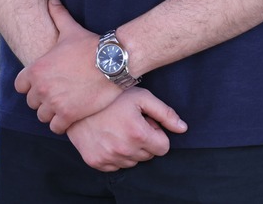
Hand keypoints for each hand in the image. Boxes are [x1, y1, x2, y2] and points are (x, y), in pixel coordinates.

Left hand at [15, 0, 117, 133]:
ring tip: (65, 107)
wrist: (113, 61)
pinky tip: (71, 117)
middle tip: (58, 96)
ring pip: (43, 117)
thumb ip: (58, 16)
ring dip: (52, 113)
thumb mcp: (70, 30)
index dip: (31, 86)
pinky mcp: (69, 116)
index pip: (21, 86)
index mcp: (36, 70)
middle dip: (43, 100)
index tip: (43, 85)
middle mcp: (41, 88)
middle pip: (33, 103)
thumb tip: (52, 1)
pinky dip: (62, 124)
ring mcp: (54, 103)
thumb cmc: (91, 45)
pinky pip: (56, 127)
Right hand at [68, 88, 186, 171]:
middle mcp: (124, 149)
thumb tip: (183, 129)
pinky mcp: (96, 162)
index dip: (157, 134)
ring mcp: (108, 157)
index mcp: (138, 134)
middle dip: (145, 141)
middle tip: (131, 124)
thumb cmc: (114, 97)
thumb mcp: (143, 97)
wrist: (79, 100)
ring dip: (130, 149)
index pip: (163, 148)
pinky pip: (116, 166)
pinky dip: (115, 155)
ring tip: (119, 130)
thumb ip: (165, 113)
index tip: (146, 123)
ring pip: (132, 162)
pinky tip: (109, 138)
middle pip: (148, 156)